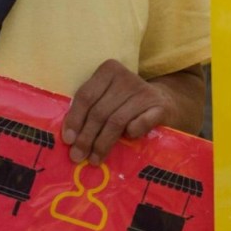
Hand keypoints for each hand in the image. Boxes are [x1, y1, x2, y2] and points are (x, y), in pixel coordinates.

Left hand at [63, 59, 179, 164]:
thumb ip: (89, 110)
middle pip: (99, 111)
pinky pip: (141, 123)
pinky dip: (132, 132)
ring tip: (95, 159)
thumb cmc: (125, 104)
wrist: (163, 103)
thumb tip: (70, 139)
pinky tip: (127, 139)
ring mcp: (146, 92)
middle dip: (86, 137)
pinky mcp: (161, 107)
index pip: (86, 96)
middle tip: (78, 156)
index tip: (68, 140)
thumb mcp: (105, 99)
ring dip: (103, 143)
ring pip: (116, 121)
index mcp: (109, 70)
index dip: (74, 119)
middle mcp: (127, 78)